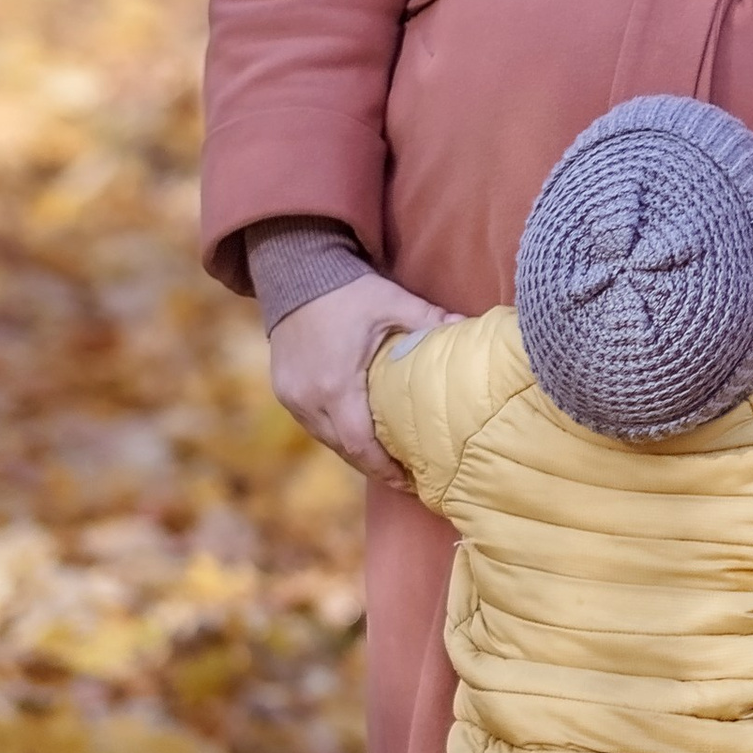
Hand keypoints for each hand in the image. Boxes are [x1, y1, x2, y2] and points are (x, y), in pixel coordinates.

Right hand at [267, 269, 450, 484]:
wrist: (294, 271)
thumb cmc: (347, 289)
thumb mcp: (393, 302)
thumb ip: (431, 320)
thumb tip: (469, 327)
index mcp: (336, 385)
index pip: (361, 445)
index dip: (386, 469)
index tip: (411, 482)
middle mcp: (308, 398)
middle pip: (344, 450)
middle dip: (375, 467)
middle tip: (406, 478)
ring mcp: (292, 397)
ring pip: (327, 440)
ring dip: (355, 451)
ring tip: (386, 461)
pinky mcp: (283, 390)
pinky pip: (314, 424)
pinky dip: (337, 432)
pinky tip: (359, 433)